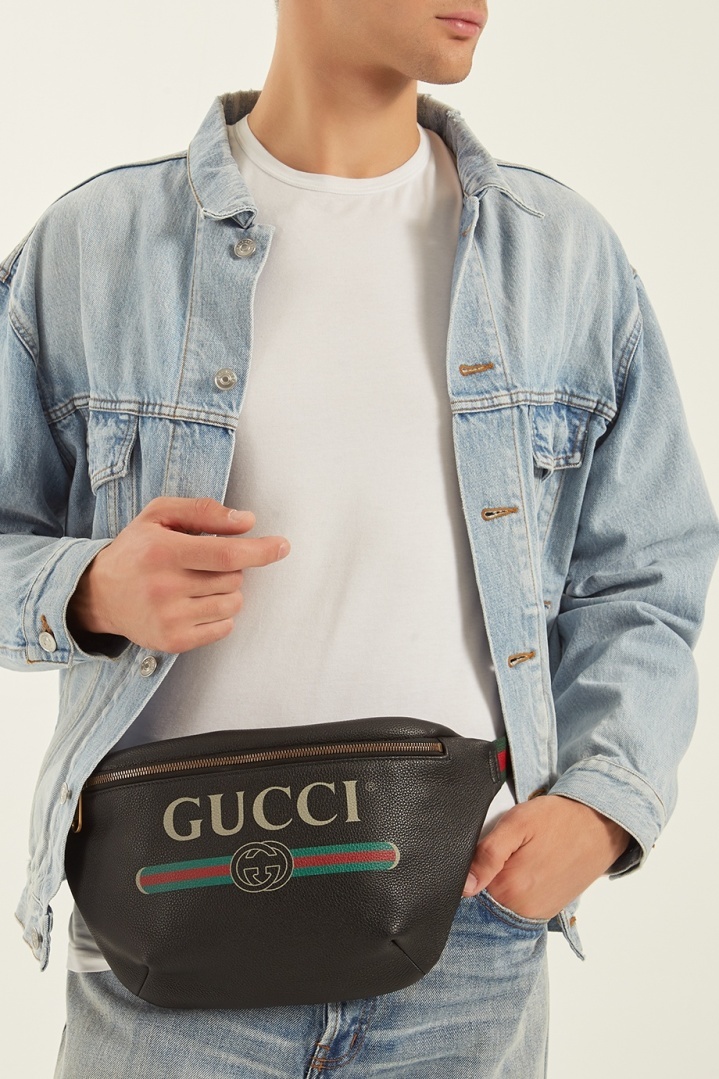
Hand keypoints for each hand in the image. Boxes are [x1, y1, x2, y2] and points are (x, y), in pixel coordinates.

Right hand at [67, 497, 289, 652]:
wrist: (99, 594)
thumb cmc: (137, 549)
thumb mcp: (160, 515)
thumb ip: (204, 511)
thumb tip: (247, 522)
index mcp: (162, 551)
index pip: (226, 554)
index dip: (260, 550)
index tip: (282, 546)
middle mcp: (164, 587)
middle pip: (234, 578)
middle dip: (231, 568)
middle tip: (202, 564)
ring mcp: (168, 618)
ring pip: (233, 603)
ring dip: (226, 591)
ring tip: (197, 584)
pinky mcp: (173, 642)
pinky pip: (224, 628)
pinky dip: (219, 614)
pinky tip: (195, 605)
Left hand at [462, 794, 631, 919]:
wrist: (600, 827)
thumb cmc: (558, 820)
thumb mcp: (517, 824)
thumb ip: (487, 854)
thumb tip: (465, 886)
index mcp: (507, 888)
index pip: (468, 884)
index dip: (472, 863)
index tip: (488, 847)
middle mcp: (520, 909)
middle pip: (484, 892)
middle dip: (489, 871)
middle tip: (510, 848)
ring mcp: (535, 913)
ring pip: (501, 897)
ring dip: (504, 879)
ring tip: (524, 855)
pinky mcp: (546, 911)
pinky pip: (520, 902)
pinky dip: (520, 886)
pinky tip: (532, 866)